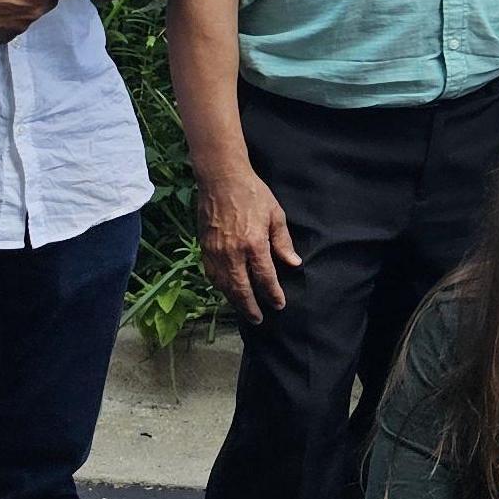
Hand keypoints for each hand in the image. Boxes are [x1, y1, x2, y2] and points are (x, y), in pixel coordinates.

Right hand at [196, 161, 300, 319]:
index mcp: (254, 244)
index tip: (279, 305)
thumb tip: (293, 263)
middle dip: (250, 306)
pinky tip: (227, 290)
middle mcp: (233, 252)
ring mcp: (216, 251)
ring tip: (244, 308)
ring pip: (223, 285)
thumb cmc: (253, 194)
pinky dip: (220, 286)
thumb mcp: (276, 215)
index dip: (272, 294)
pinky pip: (211, 274)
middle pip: (241, 288)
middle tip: (258, 318)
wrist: (222, 180)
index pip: (264, 277)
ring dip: (234, 300)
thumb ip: (283, 242)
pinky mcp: (204, 247)